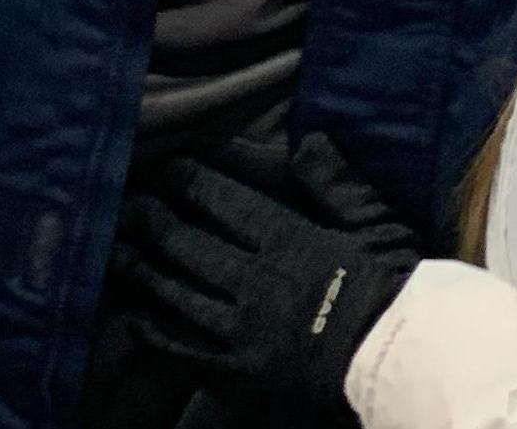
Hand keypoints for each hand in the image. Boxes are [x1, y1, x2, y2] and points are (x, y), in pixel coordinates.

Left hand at [118, 134, 419, 415]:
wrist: (398, 366)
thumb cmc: (392, 290)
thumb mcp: (374, 223)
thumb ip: (336, 182)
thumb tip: (306, 140)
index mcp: (288, 242)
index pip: (227, 205)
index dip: (193, 184)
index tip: (169, 168)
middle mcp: (256, 284)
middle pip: (192, 248)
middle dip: (156, 223)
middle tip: (128, 205)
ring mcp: (243, 334)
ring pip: (180, 297)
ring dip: (145, 273)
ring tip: (119, 254)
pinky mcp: (239, 375)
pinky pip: (186, 352)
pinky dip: (157, 334)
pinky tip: (137, 321)